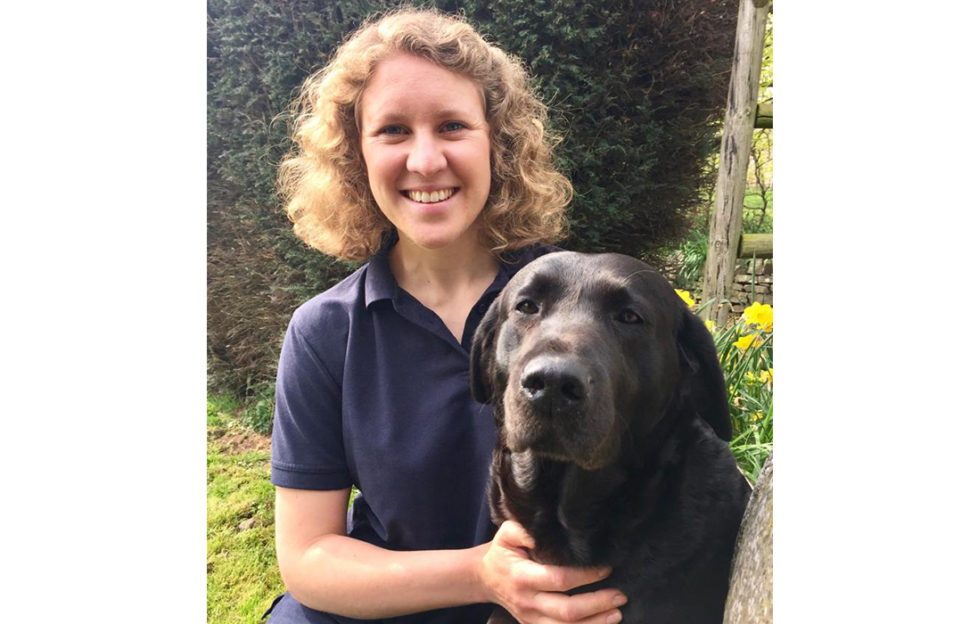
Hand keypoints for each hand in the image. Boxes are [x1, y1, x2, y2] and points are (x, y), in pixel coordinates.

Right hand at [477, 520, 626, 623]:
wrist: (485, 578)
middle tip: (620, 595)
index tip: (606, 568)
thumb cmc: (503, 552)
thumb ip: (525, 529)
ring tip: (617, 613)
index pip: (559, 580)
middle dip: (597, 604)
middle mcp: (527, 602)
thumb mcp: (507, 533)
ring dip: (595, 623)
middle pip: (567, 611)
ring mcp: (531, 619)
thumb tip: (548, 529)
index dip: (585, 576)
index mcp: (522, 577)